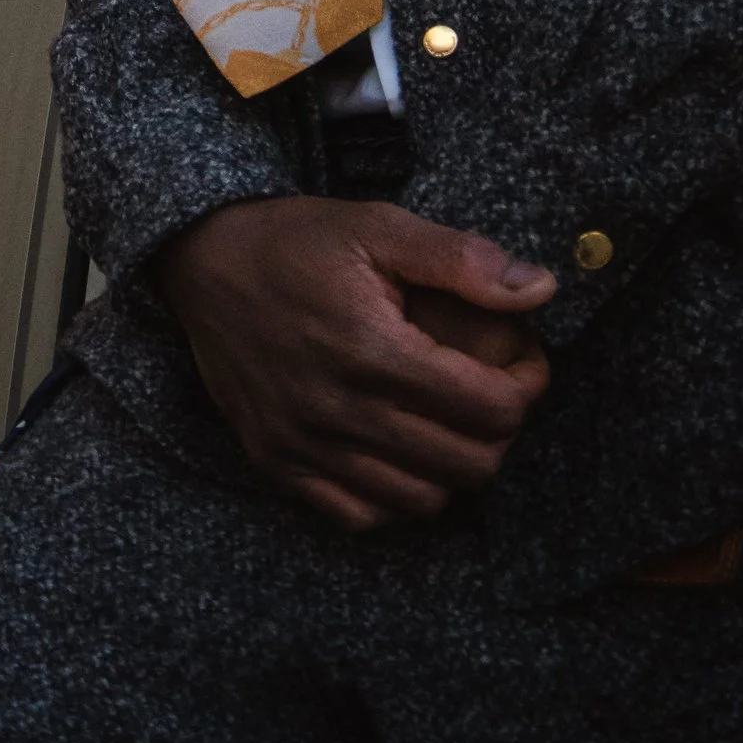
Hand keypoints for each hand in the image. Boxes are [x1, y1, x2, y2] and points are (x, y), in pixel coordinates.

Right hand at [153, 198, 555, 531]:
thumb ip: (461, 260)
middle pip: (466, 464)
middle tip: (495, 393)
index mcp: (372, 350)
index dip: (526, 388)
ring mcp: (304, 446)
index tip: (524, 363)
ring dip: (452, 467)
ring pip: (419, 499)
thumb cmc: (298, 241)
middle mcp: (338, 410)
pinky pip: (359, 513)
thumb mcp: (380, 228)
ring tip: (452, 422)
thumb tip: (539, 288)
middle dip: (499, 431)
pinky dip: (394, 495)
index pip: (489, 409)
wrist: (204, 261)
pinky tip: (402, 452)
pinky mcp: (277, 462)